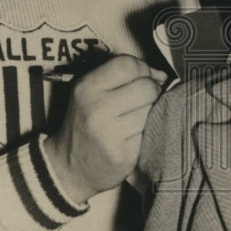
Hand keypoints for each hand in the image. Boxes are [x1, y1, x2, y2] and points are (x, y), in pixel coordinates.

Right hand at [43, 54, 166, 203]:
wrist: (70, 167)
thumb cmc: (86, 124)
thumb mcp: (90, 92)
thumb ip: (120, 76)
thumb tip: (160, 74)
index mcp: (86, 87)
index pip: (127, 64)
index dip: (143, 68)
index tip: (144, 77)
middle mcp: (96, 108)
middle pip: (146, 86)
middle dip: (152, 90)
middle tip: (144, 99)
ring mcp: (110, 133)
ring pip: (151, 109)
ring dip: (150, 112)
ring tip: (134, 118)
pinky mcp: (123, 153)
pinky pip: (148, 131)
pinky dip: (146, 131)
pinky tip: (132, 135)